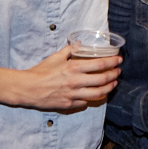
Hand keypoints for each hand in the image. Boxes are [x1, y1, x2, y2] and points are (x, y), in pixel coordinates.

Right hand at [0, 45, 120, 110]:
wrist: (28, 88)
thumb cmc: (40, 71)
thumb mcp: (55, 57)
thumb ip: (69, 50)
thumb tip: (79, 44)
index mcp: (74, 68)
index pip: (100, 65)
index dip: (112, 62)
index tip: (119, 60)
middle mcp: (77, 82)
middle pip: (103, 80)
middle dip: (114, 75)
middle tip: (118, 72)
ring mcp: (74, 95)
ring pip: (98, 94)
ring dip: (109, 88)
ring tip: (113, 84)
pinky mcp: (70, 105)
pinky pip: (86, 102)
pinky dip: (94, 98)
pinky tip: (97, 95)